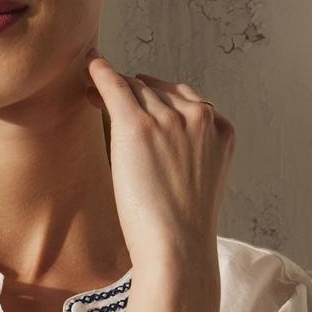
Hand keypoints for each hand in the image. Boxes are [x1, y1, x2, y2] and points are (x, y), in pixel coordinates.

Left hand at [85, 53, 235, 266]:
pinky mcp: (139, 126)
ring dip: (115, 88)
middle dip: (136, 93)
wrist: (177, 249)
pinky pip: (116, 87)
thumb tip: (161, 146)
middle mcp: (199, 117)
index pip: (188, 100)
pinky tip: (90, 63)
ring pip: (137, 90)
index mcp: (222, 129)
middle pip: (160, 90)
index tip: (142, 104)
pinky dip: (101, 72)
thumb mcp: (200, 183)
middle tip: (109, 98)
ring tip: (92, 92)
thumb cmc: (183, 230)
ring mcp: (170, 119)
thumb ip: (191, 155)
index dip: (161, 100)